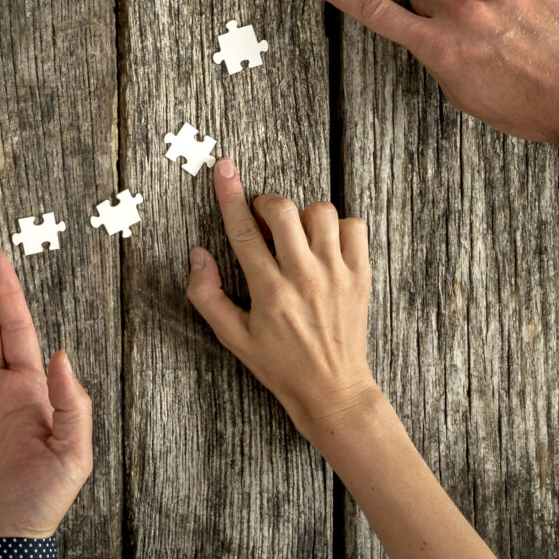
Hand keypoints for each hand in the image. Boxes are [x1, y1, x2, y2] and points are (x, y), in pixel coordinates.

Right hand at [185, 159, 382, 445]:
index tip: (224, 168)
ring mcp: (337, 274)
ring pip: (320, 213)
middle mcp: (305, 278)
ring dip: (302, 217)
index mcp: (270, 292)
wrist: (333, 389)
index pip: (244, 230)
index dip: (230, 195)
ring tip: (296, 238)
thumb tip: (197, 254)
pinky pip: (354, 227)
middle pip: (283, 211)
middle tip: (263, 221)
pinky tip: (325, 246)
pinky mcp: (361, 276)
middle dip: (266, 204)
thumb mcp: (233, 337)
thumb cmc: (279, 364)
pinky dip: (338, 227)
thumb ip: (208, 295)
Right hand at [303, 0, 558, 143]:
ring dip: (473, 0)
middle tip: (457, 30)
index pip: (378, 12)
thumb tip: (435, 36)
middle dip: (431, 4)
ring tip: (503, 32)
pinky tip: (531, 28)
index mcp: (440, 47)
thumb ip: (440, 58)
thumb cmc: (526, 107)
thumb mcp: (466, 95)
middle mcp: (464, 13)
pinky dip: (511, 2)